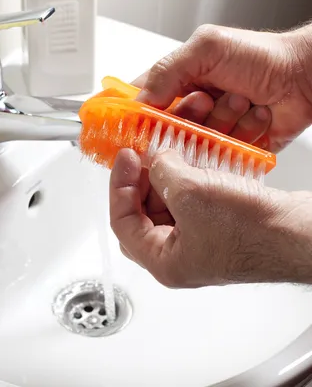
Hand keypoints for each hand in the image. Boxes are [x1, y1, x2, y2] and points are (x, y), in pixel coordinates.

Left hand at [109, 148, 311, 287]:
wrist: (302, 233)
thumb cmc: (254, 231)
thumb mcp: (192, 192)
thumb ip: (162, 172)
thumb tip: (156, 160)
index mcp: (164, 261)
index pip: (122, 222)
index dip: (119, 186)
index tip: (125, 158)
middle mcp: (180, 256)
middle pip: (144, 213)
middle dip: (142, 181)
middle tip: (144, 156)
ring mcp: (201, 241)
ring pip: (170, 204)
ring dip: (168, 176)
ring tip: (170, 151)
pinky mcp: (220, 227)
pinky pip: (194, 200)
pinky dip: (190, 179)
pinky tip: (193, 160)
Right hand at [133, 23, 311, 152]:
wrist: (306, 75)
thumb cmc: (262, 56)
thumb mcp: (207, 48)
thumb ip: (167, 71)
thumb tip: (140, 102)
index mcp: (175, 82)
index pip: (138, 104)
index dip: (133, 118)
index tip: (135, 125)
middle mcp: (188, 108)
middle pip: (164, 132)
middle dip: (188, 118)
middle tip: (206, 100)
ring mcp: (208, 130)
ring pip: (194, 146)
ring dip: (220, 123)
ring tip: (240, 101)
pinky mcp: (228, 150)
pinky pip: (221, 156)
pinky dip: (241, 136)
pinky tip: (255, 116)